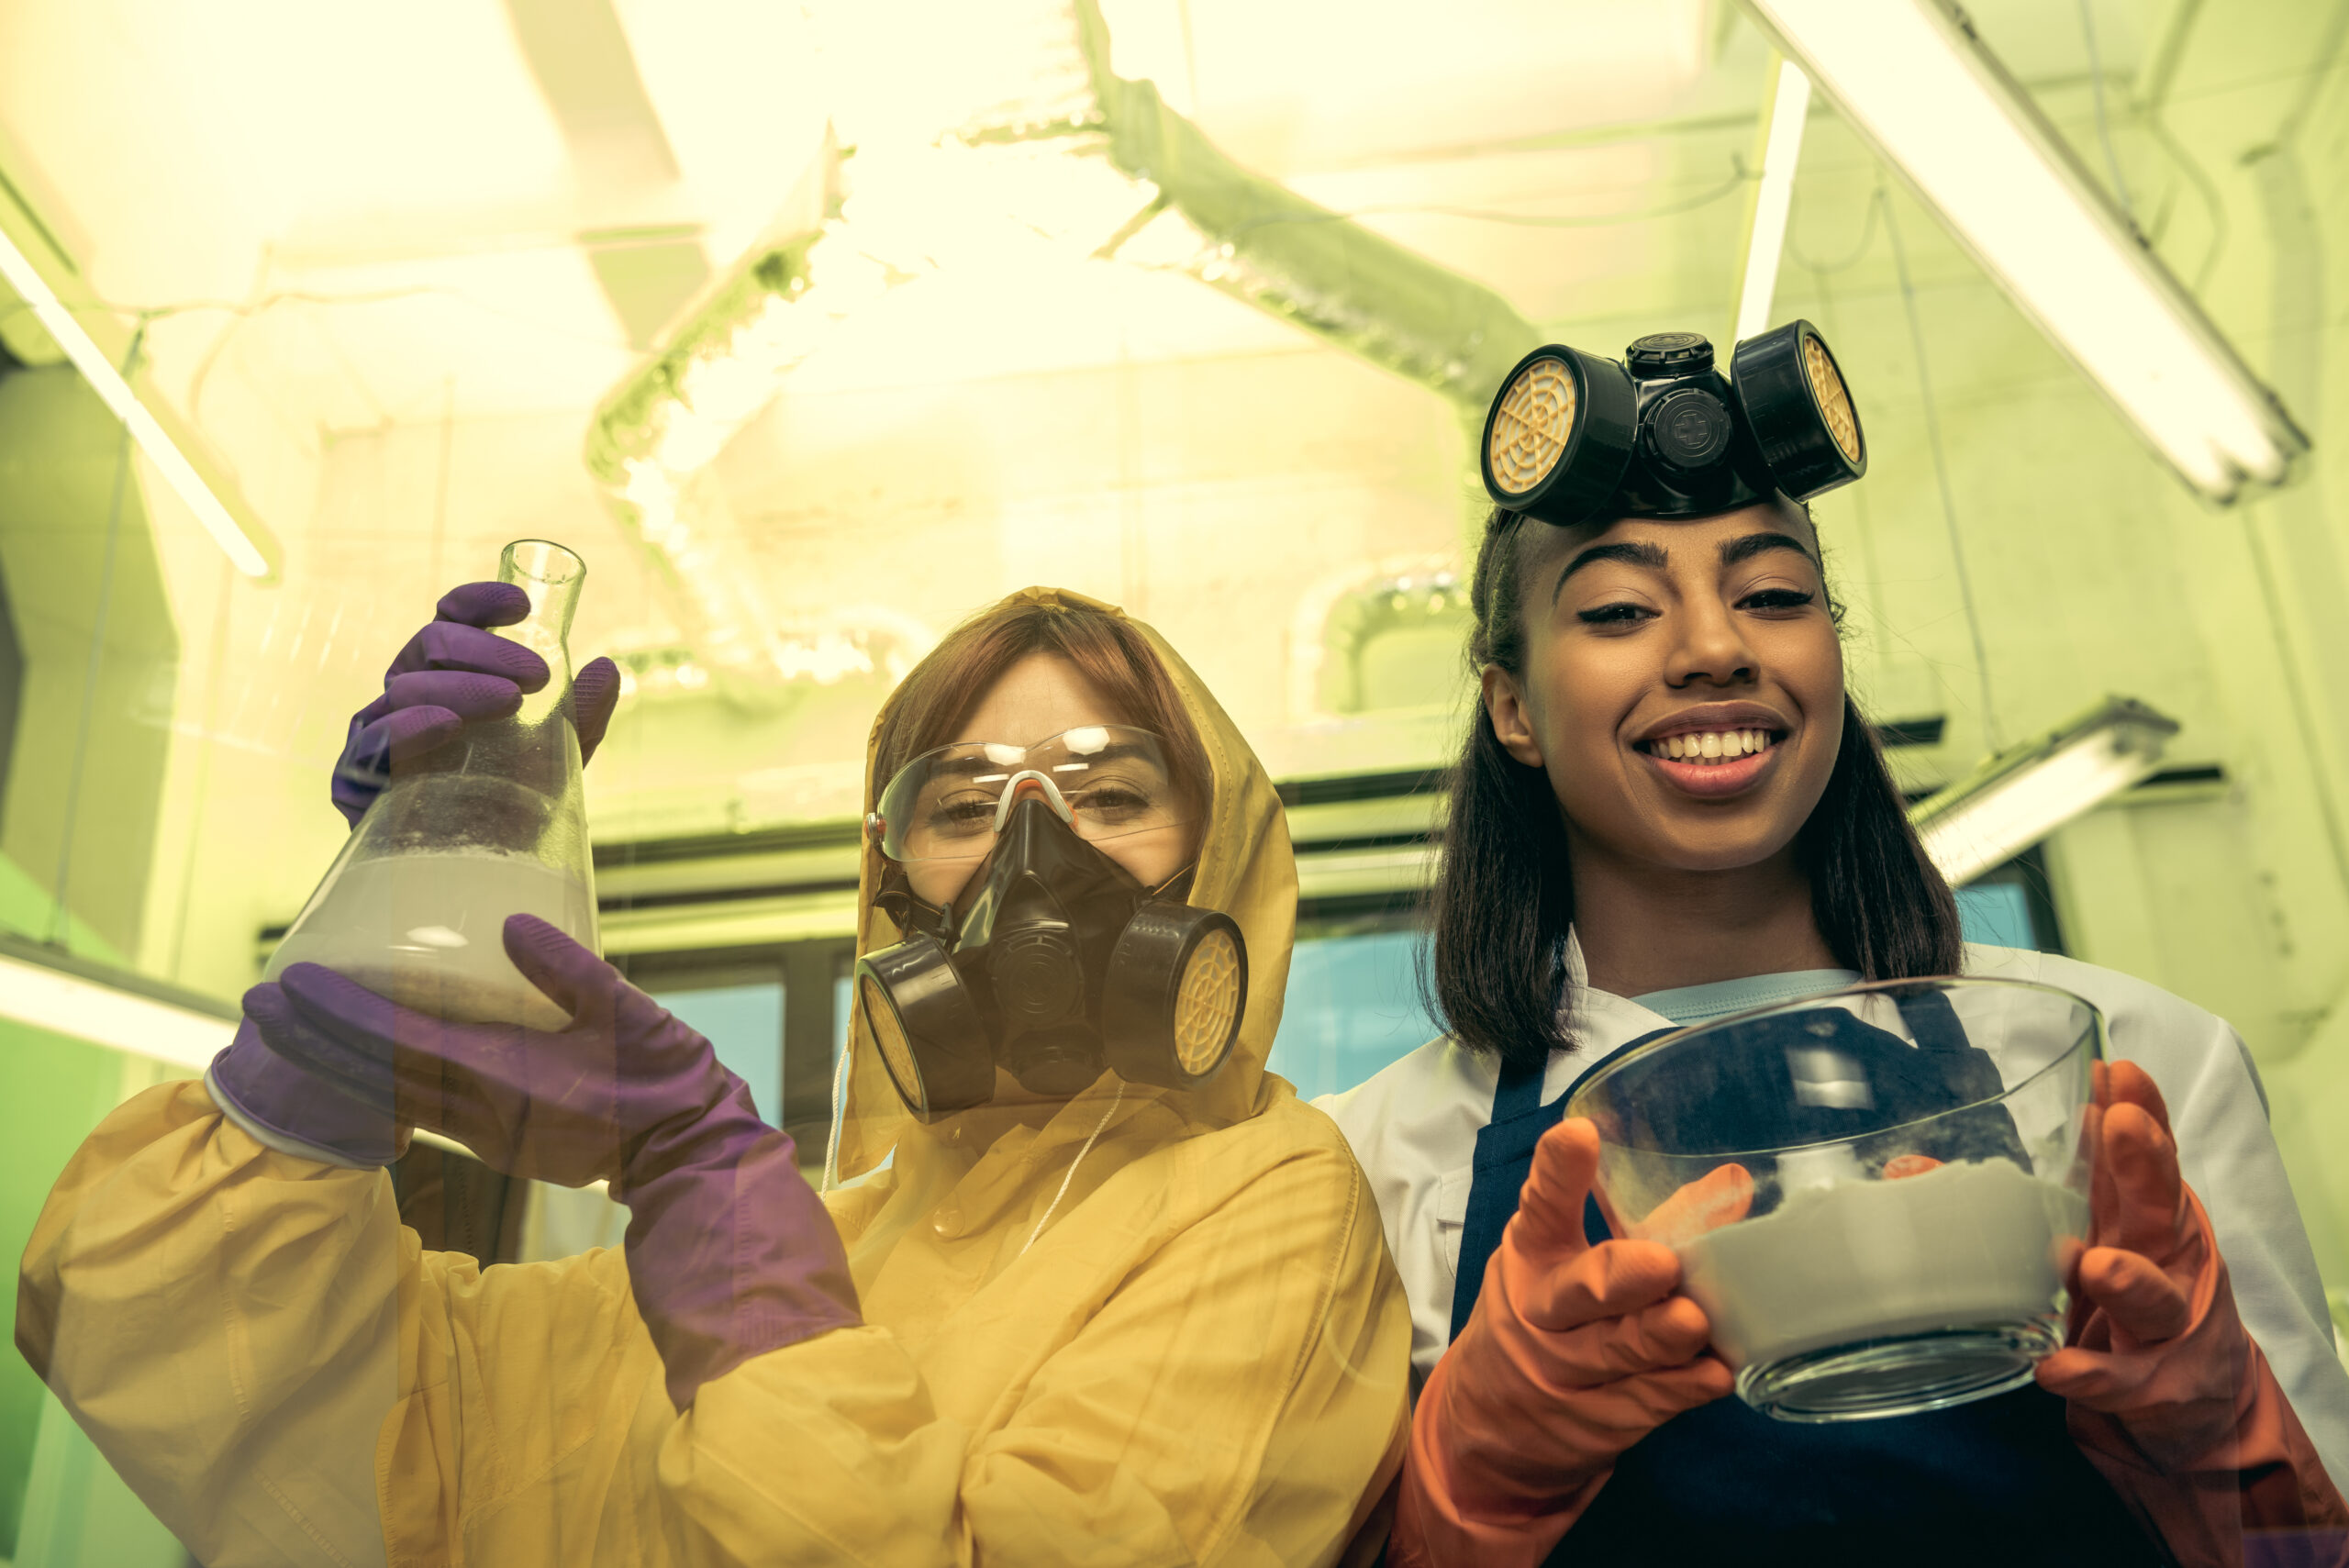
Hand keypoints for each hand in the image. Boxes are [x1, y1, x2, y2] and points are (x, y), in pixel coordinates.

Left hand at [243, 914, 739, 1189]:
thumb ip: (568, 969)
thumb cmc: (665, 1080)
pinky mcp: (498, 1140)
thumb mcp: (627, 1011)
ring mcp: (486, 1131)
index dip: (341, 1014)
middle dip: (311, 1040)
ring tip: (286, 1033)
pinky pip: (419, 1112)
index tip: (291, 985)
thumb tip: (510, 924)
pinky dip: (375, 1088)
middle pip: (375, 1075)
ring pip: (388, 1097)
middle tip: (253, 1006)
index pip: (401, 1041)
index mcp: (507, 1074)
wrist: (688, 1157)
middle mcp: (482, 1109)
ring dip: (333, 1065)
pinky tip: (354, 1072)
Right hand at [332, 582, 620, 826]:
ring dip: (458, 687)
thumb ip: (582, 715)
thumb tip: (607, 668)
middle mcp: (407, 697)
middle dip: (483, 650)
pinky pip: (372, 747)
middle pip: (429, 646)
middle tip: (535, 674)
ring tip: (508, 701)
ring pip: (404, 689)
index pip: (451, 621)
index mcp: (448, 677)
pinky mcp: (357, 784)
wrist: (490, 878)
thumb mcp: (560, 757)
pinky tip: (447, 726)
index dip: (478, 603)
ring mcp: (378, 737)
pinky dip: (409, 729)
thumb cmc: (518, 806)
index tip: (522, 605)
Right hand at [1392, 1118, 1738, 1567]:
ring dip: (1657, 1338)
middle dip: (1617, 1278)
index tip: (1578, 1135)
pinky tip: (1713, 1375)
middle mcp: (1541, 1312)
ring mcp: (1566, 1372)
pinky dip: (1680, 1389)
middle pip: (1575, 1294)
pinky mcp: (1596, 1420)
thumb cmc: (1547, 1316)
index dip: (1557, 1173)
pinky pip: (1643, 1403)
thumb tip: (1734, 1186)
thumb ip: (1645, 1224)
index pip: (1539, 1208)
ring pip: (1615, 1352)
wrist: (1493, 1425)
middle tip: (1662, 1264)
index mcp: (1532, 1256)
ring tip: (1695, 1323)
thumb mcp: (1567, 1260)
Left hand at [2038, 1061, 2348, 1559]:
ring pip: (2152, 1297)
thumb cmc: (2124, 1298)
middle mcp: (2166, 1261)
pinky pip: (2120, 1380)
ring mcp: (2166, 1325)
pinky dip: (2090, 1373)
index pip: (2148, 1156)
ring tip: (2092, 1263)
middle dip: (2145, 1165)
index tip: (2116, 1069)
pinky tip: (2055, 1367)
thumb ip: (2014, 1198)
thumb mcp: (2084, 1238)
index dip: (2140, 1111)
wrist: (2190, 1402)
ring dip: (2124, 1278)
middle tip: (2121, 1126)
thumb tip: (1909, 1170)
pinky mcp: (2152, 1386)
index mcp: (2146, 1217)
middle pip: (2163, 1207)